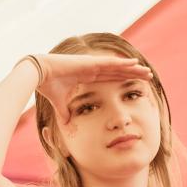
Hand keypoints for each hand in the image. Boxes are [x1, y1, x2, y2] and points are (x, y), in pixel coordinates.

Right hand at [26, 53, 152, 123]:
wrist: (39, 75)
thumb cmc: (48, 86)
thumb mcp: (60, 103)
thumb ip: (64, 112)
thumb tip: (66, 124)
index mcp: (87, 76)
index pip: (110, 79)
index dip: (123, 80)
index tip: (134, 83)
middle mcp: (92, 69)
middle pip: (118, 72)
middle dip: (133, 74)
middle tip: (147, 76)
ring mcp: (92, 64)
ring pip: (118, 67)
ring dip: (133, 69)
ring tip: (146, 71)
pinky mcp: (91, 62)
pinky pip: (111, 63)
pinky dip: (123, 63)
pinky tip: (135, 63)